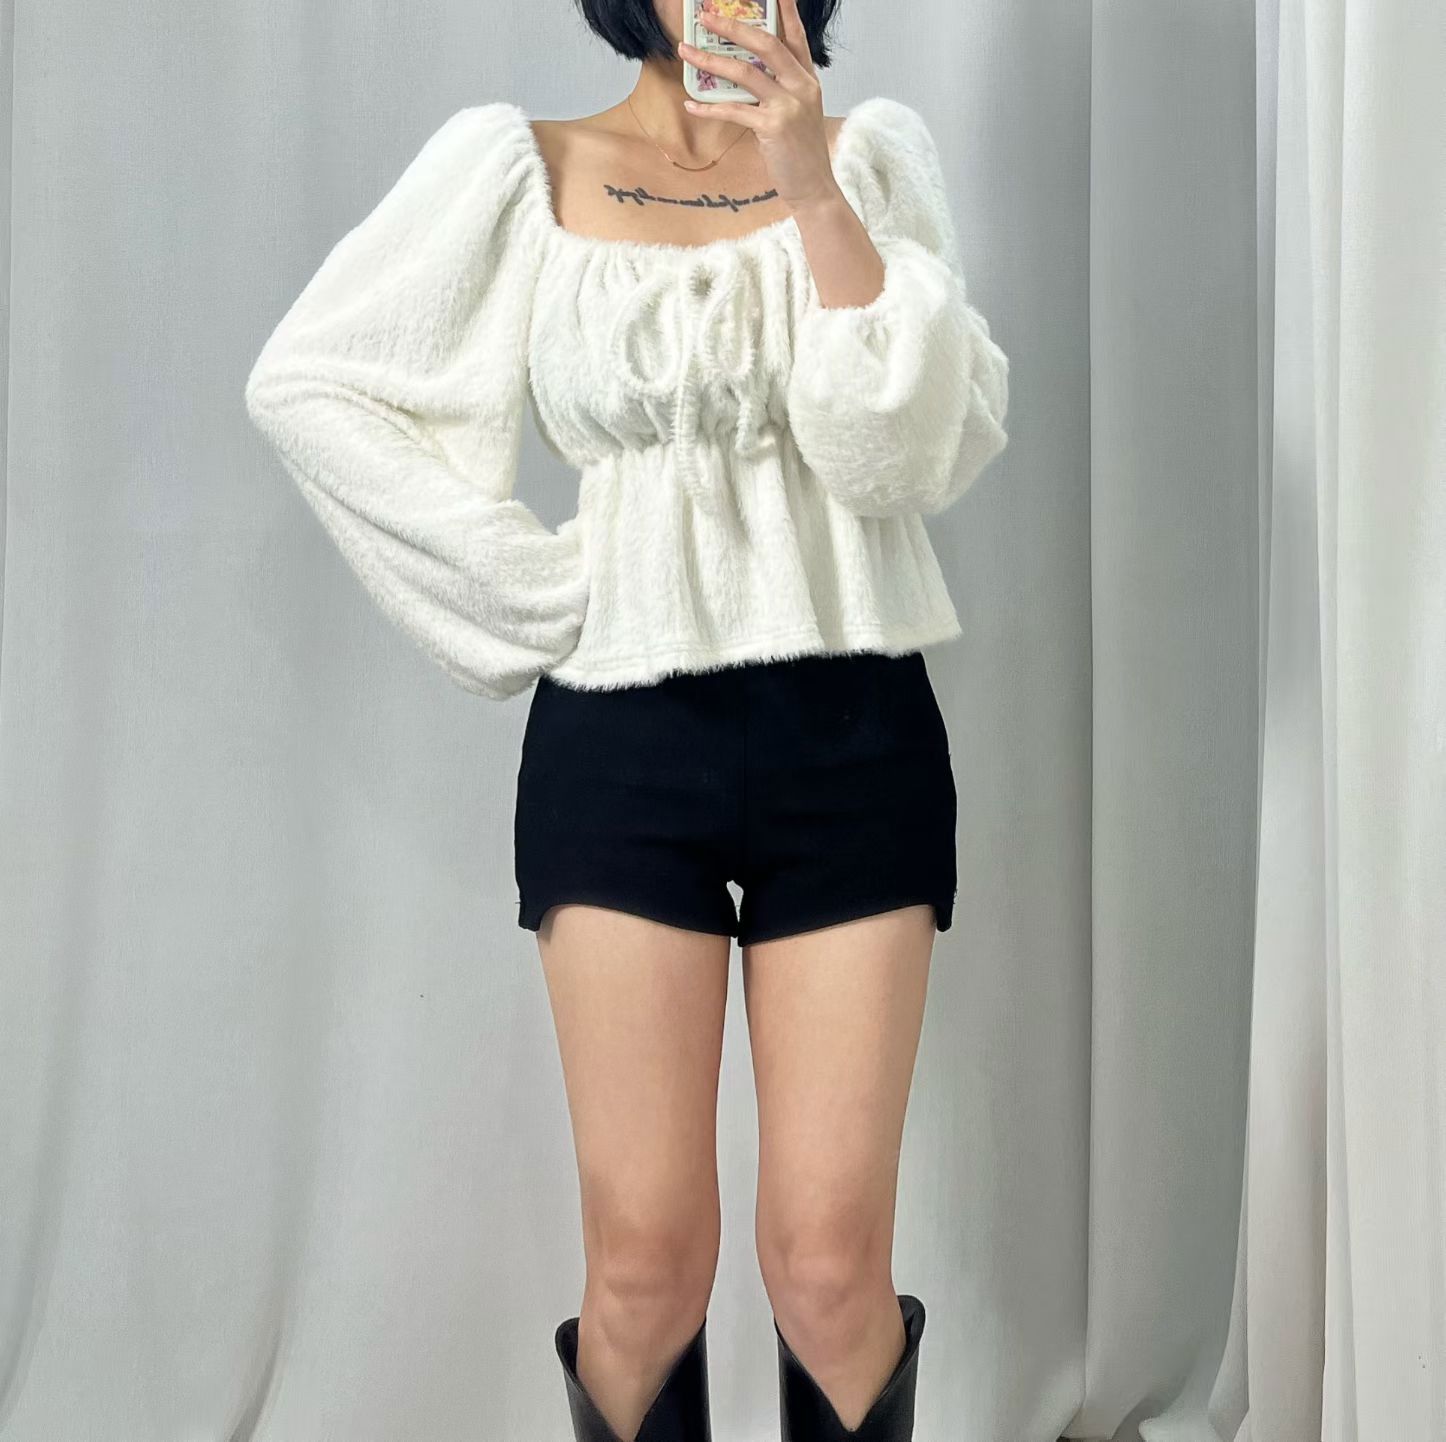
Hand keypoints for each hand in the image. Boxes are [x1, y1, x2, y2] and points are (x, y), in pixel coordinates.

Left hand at [677, 0, 840, 214]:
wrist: (814, 187)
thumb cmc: (801, 154)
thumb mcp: (799, 114)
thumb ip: (781, 90)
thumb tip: (748, 76)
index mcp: (808, 80)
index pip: (796, 37)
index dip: (785, 12)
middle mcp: (801, 87)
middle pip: (765, 44)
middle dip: (732, 26)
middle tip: (706, 17)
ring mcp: (788, 106)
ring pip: (744, 72)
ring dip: (710, 60)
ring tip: (686, 52)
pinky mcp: (772, 127)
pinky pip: (734, 110)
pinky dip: (709, 107)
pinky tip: (691, 105)